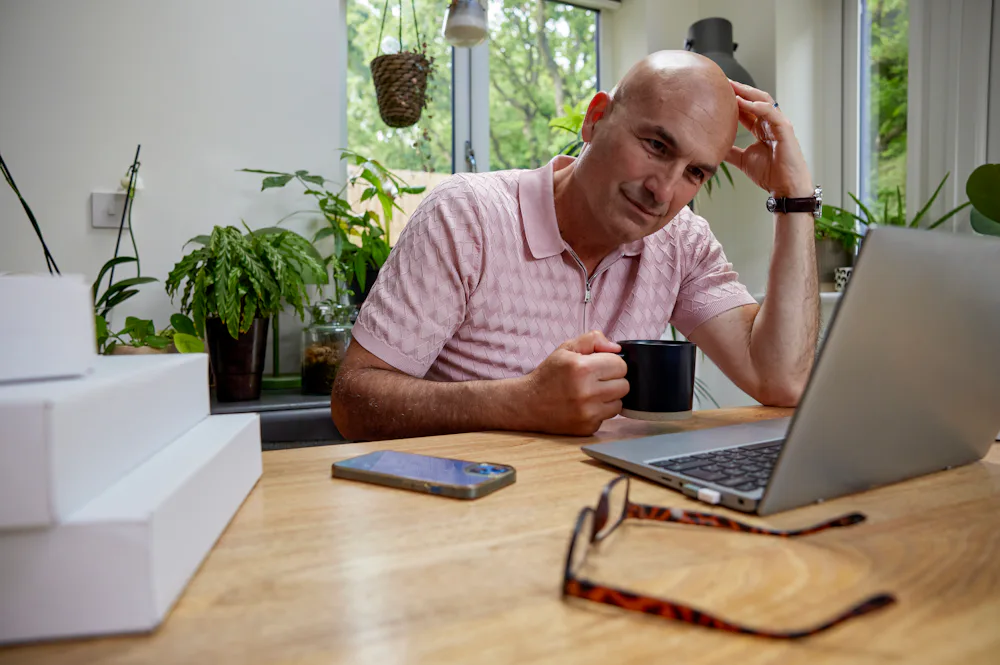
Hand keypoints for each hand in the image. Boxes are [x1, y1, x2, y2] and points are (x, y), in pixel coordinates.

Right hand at [517, 330, 628, 435]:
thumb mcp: (565, 349)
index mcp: (582, 368)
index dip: (611, 363)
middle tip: (595, 380)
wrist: (528, 403)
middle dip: (613, 380)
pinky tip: (584, 406)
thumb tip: (616, 348)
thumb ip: (592, 340)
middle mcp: (586, 392)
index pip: (621, 365)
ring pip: (619, 403)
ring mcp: (587, 413)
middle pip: (624, 385)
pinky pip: (608, 417)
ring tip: (591, 393)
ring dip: (609, 397)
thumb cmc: (549, 375)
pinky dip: (600, 411)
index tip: (599, 366)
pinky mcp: (587, 427)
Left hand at [725, 80, 813, 198]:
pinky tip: (745, 102)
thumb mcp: (742, 159)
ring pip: (763, 101)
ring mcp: (779, 124)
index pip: (745, 108)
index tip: (716, 91)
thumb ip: (730, 151)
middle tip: (722, 81)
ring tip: (732, 86)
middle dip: (738, 90)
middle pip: (753, 100)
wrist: (785, 187)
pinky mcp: (785, 128)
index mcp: (761, 128)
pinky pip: (772, 112)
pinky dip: (758, 106)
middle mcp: (770, 122)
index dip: (732, 99)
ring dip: (747, 92)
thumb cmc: (770, 174)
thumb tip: (711, 147)